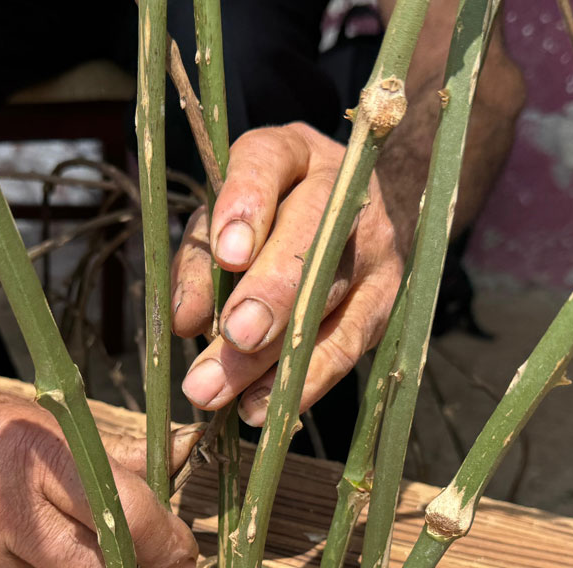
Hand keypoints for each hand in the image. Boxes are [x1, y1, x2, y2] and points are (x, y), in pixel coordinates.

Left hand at [171, 122, 404, 425]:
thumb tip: (187, 322)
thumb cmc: (263, 216)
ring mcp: (375, 247)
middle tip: (235, 335)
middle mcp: (344, 192)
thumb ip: (198, 259)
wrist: (349, 214)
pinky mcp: (386, 300)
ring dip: (269, 354)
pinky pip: (346, 345)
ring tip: (216, 391)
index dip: (248, 206)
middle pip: (311, 239)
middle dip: (272, 292)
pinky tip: (258, 409)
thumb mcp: (220, 219)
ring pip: (325, 302)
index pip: (267, 164)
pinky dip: (302, 383)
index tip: (227, 254)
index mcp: (292, 152)